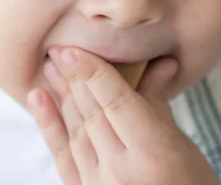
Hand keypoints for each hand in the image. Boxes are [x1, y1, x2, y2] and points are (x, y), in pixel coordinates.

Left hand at [27, 47, 219, 184]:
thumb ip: (158, 103)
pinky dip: (49, 125)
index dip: (92, 72)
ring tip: (50, 66)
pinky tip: (38, 99)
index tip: (73, 49)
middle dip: (73, 78)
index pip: (116, 101)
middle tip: (57, 49)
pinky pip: (62, 155)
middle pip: (92, 113)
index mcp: (153, 154)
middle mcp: (122, 171)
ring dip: (60, 95)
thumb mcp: (182, 146)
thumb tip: (159, 63)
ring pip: (75, 130)